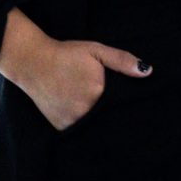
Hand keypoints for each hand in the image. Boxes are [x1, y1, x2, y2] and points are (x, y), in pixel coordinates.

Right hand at [18, 38, 152, 130]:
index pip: (119, 104)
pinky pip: (78, 130)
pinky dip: (81, 122)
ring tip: (87, 102)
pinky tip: (76, 108)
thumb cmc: (67, 53)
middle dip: (109, 110)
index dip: (122, 103)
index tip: (122, 100)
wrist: (34, 62)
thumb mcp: (96, 50)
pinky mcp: (61, 128)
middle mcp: (86, 111)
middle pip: (107, 115)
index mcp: (98, 91)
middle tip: (98, 96)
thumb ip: (121, 61)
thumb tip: (147, 72)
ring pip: (94, 124)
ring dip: (96, 118)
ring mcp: (73, 122)